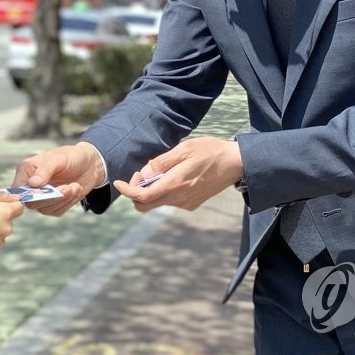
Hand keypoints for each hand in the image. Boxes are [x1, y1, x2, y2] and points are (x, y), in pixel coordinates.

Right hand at [12, 141, 104, 216]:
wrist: (90, 164)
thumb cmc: (72, 156)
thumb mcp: (59, 158)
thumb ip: (45, 170)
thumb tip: (32, 184)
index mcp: (27, 171)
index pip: (18, 189)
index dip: (29, 194)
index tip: (46, 191)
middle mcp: (31, 186)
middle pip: (31, 203)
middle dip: (51, 197)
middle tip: (67, 188)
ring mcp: (42, 197)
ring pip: (45, 209)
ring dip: (63, 199)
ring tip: (74, 186)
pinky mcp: (54, 205)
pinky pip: (57, 211)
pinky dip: (68, 202)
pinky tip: (75, 189)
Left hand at [114, 136, 242, 211]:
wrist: (235, 164)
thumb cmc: (210, 151)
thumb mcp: (185, 149)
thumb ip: (162, 162)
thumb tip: (145, 173)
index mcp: (175, 184)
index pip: (143, 197)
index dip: (127, 191)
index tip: (119, 182)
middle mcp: (179, 198)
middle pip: (146, 205)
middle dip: (137, 192)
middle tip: (143, 174)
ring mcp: (186, 203)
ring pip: (158, 202)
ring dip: (152, 190)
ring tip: (161, 170)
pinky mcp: (192, 204)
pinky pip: (170, 201)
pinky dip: (164, 191)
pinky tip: (174, 176)